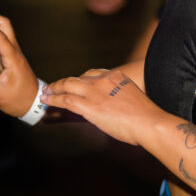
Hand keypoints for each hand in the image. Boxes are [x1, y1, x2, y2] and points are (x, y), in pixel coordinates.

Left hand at [41, 69, 165, 144]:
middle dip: (65, 82)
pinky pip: (65, 100)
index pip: (93, 73)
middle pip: (79, 77)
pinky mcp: (89, 106)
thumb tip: (114, 107)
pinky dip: (53, 99)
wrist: (149, 122)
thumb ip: (120, 99)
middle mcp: (104, 80)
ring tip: (46, 93)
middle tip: (55, 86)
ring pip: (68, 85)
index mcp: (117, 77)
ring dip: (54, 89)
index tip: (75, 83)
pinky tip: (46, 101)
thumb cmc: (147, 117)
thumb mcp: (133, 99)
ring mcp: (95, 92)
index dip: (81, 79)